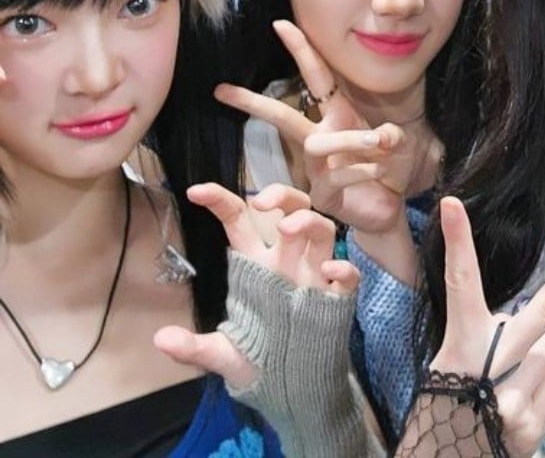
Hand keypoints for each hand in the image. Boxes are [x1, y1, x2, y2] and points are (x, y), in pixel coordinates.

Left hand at [153, 182, 356, 386]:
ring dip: (308, 221)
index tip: (195, 191)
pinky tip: (330, 272)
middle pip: (291, 210)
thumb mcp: (223, 354)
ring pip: (322, 230)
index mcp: (255, 266)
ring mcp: (314, 277)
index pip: (238, 221)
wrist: (293, 389)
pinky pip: (348, 275)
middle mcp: (286, 263)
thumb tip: (160, 338)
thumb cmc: (259, 359)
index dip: (219, 201)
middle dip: (282, 196)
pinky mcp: (336, 299)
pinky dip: (343, 268)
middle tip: (262, 202)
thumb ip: (195, 347)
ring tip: (287, 228)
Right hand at [215, 20, 429, 234]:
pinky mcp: (322, 194)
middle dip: (253, 103)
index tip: (280, 23)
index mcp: (336, 115)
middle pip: (282, 116)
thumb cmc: (389, 168)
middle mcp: (320, 137)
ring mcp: (316, 167)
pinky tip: (382, 172)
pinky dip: (367, 169)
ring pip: (319, 143)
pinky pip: (339, 174)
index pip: (316, 76)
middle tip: (222, 90)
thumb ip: (390, 135)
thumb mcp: (396, 143)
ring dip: (354, 140)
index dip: (301, 50)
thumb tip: (380, 137)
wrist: (389, 207)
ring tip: (382, 143)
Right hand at [399, 197, 544, 456]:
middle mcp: (488, 365)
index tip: (453, 203)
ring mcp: (513, 397)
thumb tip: (540, 323)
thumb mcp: (453, 360)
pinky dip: (542, 380)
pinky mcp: (530, 425)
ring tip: (506, 378)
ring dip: (538, 353)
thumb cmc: (447, 401)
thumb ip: (493, 333)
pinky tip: (516, 398)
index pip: (459, 283)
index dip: (458, 242)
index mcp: (460, 341)